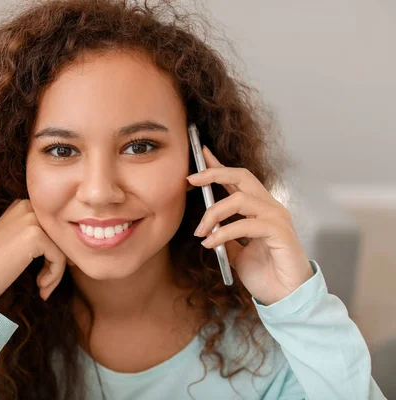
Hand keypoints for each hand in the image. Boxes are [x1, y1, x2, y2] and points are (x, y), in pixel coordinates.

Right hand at [0, 199, 66, 302]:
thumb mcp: (16, 242)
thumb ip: (39, 236)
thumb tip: (71, 246)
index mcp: (22, 205)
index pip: (54, 228)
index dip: (56, 252)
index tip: (49, 273)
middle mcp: (27, 207)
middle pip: (61, 236)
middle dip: (59, 263)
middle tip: (47, 284)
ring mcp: (31, 219)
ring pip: (63, 247)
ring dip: (56, 273)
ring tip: (43, 287)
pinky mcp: (35, 235)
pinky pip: (60, 258)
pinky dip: (54, 276)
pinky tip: (40, 286)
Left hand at [186, 146, 313, 305]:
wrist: (286, 298)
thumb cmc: (265, 274)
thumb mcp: (237, 252)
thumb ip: (226, 235)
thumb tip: (206, 226)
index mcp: (260, 209)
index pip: (238, 179)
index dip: (218, 165)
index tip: (199, 153)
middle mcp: (270, 208)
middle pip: (242, 176)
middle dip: (214, 173)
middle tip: (191, 179)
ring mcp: (277, 218)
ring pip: (239, 200)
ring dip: (213, 214)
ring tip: (200, 232)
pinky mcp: (280, 233)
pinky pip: (245, 225)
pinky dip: (223, 233)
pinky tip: (210, 244)